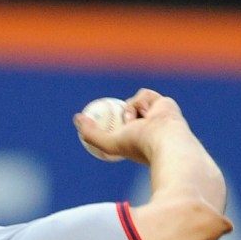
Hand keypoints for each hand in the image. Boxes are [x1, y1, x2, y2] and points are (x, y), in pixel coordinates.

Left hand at [74, 88, 189, 165]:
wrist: (164, 138)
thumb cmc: (138, 144)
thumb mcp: (108, 143)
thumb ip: (90, 133)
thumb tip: (76, 118)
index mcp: (134, 140)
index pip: (117, 128)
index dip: (107, 122)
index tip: (96, 117)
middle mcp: (145, 128)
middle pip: (125, 112)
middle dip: (119, 112)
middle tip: (109, 111)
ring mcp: (154, 115)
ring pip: (132, 102)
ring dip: (131, 110)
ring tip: (137, 122)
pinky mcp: (163, 103)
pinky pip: (143, 94)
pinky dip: (142, 102)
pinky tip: (149, 113)